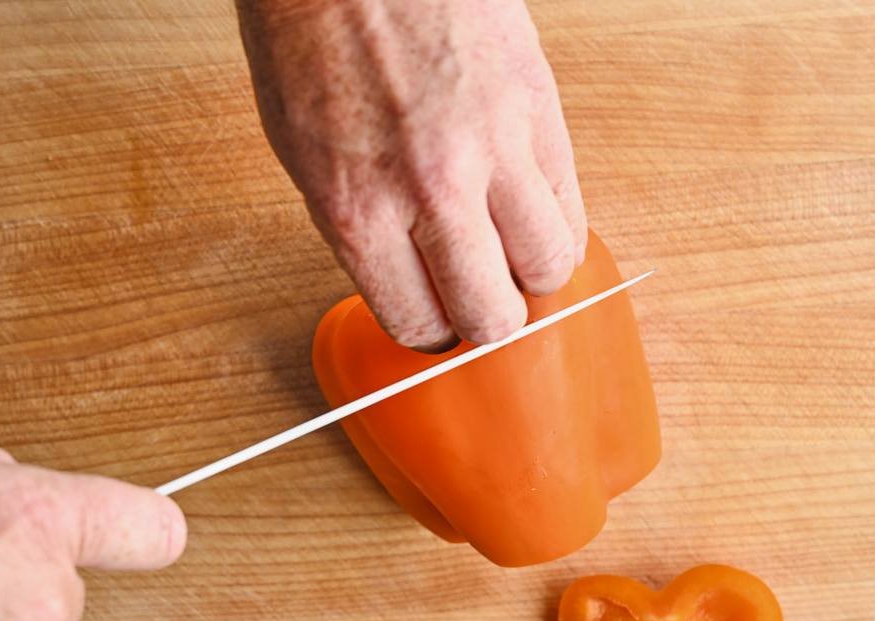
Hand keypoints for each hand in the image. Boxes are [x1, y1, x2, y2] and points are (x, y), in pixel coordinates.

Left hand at [237, 0, 587, 350]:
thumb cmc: (313, 35)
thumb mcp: (302, 151)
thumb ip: (361, 229)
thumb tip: (410, 279)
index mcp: (357, 207)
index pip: (420, 323)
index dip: (431, 331)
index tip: (437, 317)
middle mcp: (432, 189)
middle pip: (494, 315)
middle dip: (487, 317)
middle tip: (480, 293)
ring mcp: (494, 146)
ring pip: (552, 265)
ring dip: (532, 270)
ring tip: (510, 246)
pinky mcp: (539, 105)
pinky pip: (572, 199)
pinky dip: (555, 217)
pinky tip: (527, 202)